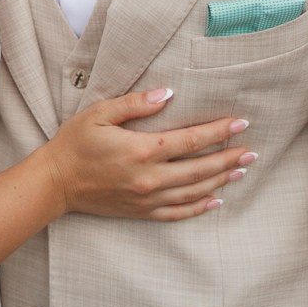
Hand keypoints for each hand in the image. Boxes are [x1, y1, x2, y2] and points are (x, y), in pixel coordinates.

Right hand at [39, 88, 251, 221]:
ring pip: (194, 191)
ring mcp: (147, 198)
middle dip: (228, 157)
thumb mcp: (100, 113)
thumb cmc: (75, 143)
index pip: (191, 140)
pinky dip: (199, 208)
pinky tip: (215, 201)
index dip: (218, 131)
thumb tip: (168, 93)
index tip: (240, 123)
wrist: (55, 182)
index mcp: (142, 149)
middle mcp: (150, 177)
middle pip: (200, 168)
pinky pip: (178, 213)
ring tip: (240, 170)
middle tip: (252, 150)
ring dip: (220, 180)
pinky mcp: (142, 212)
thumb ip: (135, 104)